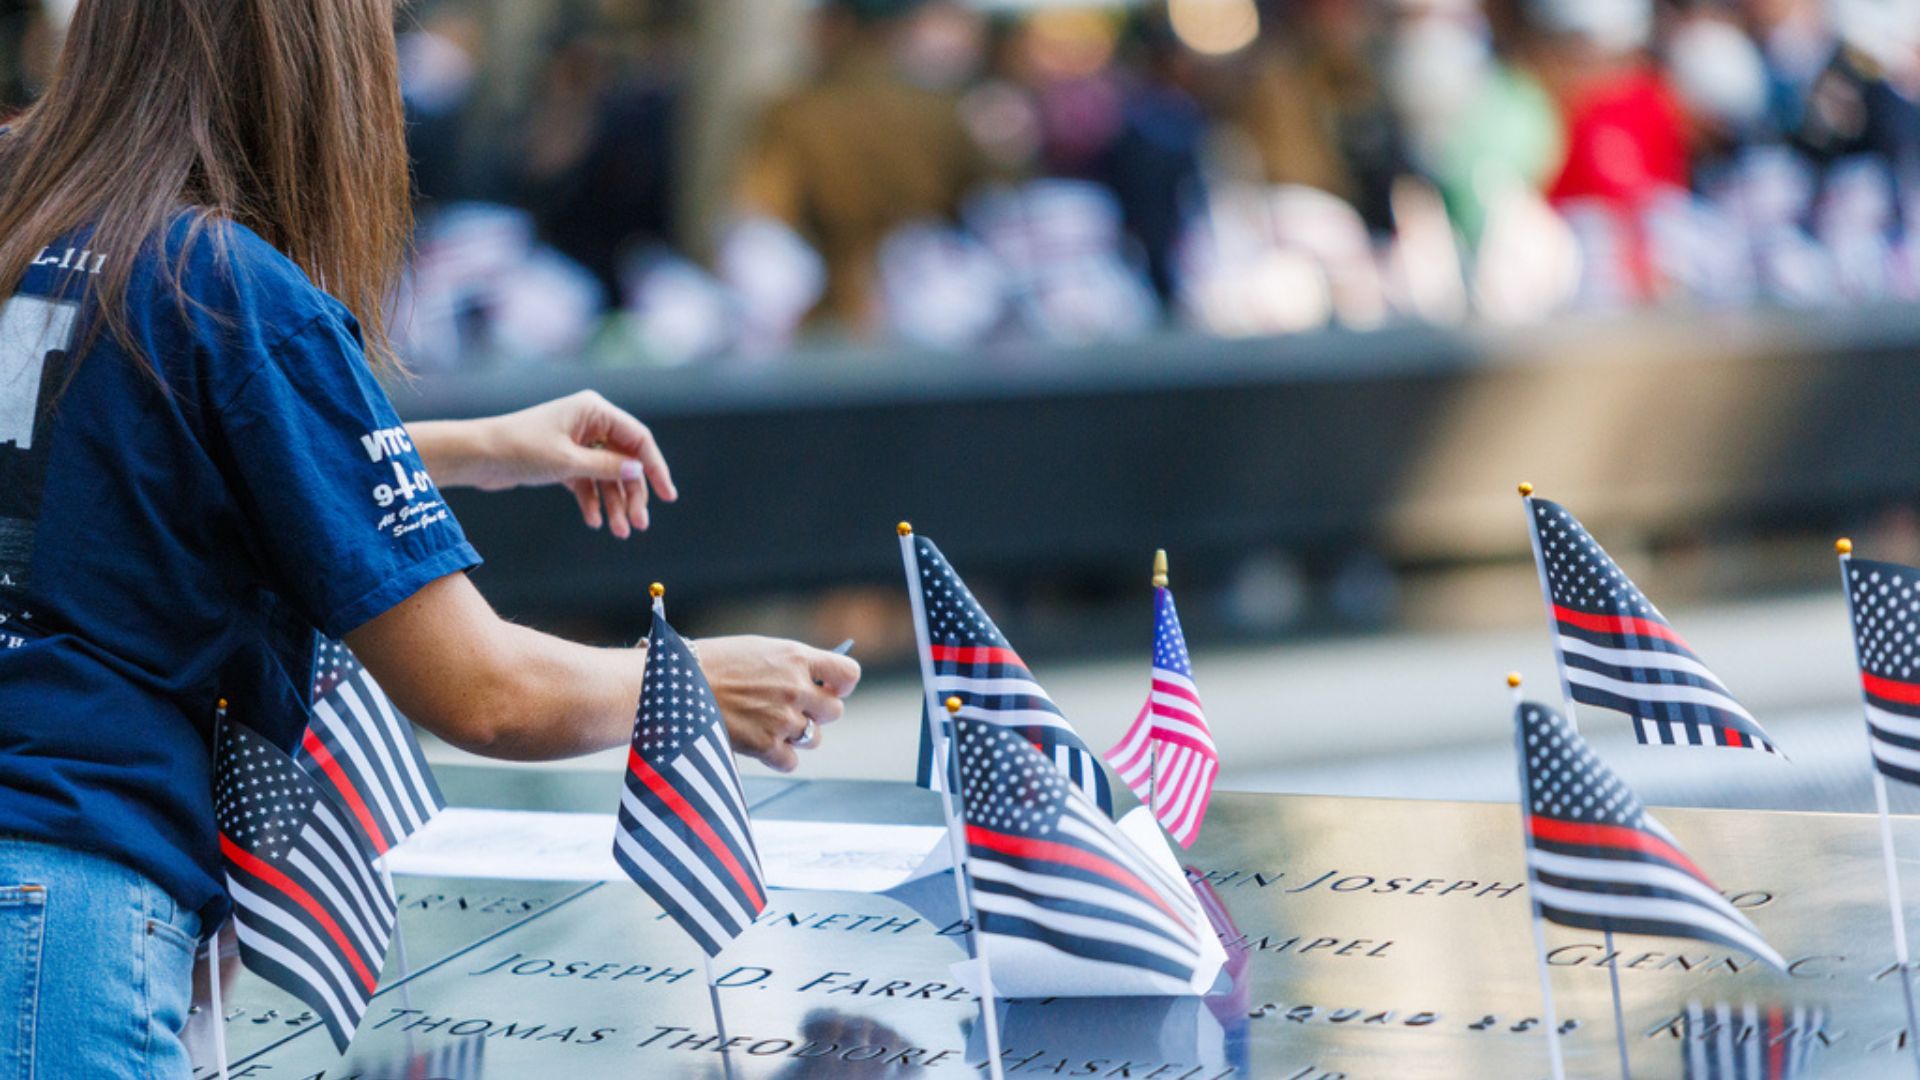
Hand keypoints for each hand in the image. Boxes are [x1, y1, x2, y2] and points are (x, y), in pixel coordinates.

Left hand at [469, 391, 677, 537]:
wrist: (477, 457)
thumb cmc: (521, 450)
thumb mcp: (568, 462)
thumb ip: (607, 467)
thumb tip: (640, 471)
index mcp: (594, 411)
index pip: (638, 439)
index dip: (655, 468)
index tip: (667, 496)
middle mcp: (589, 423)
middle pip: (625, 461)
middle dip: (632, 494)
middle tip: (638, 525)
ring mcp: (576, 442)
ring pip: (607, 475)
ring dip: (614, 503)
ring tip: (618, 532)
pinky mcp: (563, 460)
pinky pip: (588, 481)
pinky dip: (592, 500)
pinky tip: (594, 522)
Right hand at [693, 636, 861, 771]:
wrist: (671, 684)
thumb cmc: (708, 662)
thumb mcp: (756, 650)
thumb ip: (788, 666)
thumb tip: (813, 684)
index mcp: (795, 657)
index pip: (848, 675)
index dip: (840, 685)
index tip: (827, 688)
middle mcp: (795, 688)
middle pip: (834, 711)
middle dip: (817, 712)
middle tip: (791, 709)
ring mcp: (782, 719)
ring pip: (814, 738)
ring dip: (797, 734)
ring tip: (769, 724)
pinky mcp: (765, 745)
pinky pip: (791, 761)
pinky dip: (778, 757)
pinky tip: (759, 743)